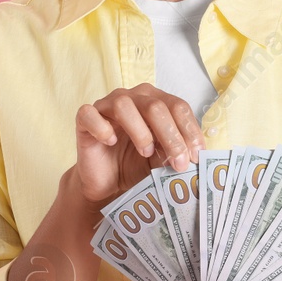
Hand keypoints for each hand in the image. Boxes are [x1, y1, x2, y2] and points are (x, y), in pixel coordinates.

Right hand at [74, 84, 205, 207]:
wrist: (107, 183)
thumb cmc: (137, 165)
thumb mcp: (163, 159)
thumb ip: (177, 151)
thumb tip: (196, 155)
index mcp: (156, 101)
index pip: (178, 106)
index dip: (190, 130)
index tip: (197, 156)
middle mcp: (133, 97)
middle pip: (156, 106)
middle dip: (171, 136)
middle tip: (179, 163)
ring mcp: (107, 105)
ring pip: (124, 105)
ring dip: (140, 131)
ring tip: (145, 152)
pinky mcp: (85, 119)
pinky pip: (90, 115)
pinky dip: (102, 128)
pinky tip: (111, 141)